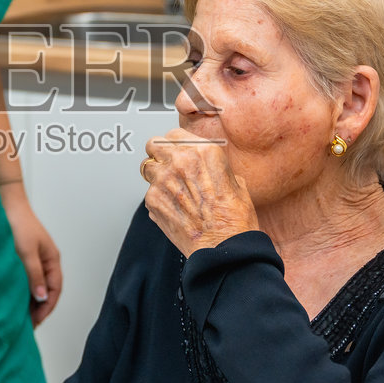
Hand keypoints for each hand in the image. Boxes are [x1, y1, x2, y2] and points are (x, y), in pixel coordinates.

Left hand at [0, 181, 62, 325]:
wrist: (6, 203)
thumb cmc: (19, 224)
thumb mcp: (27, 253)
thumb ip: (34, 276)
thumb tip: (41, 298)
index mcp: (52, 260)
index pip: (55, 290)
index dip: (47, 308)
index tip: (36, 322)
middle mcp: (46, 261)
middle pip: (47, 290)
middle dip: (39, 308)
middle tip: (27, 325)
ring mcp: (34, 259)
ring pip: (36, 285)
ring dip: (30, 301)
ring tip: (20, 316)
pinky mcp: (22, 257)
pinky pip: (27, 279)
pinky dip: (23, 291)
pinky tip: (14, 298)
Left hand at [142, 128, 260, 256]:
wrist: (224, 249)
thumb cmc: (235, 220)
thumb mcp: (236, 183)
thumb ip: (215, 168)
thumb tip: (206, 167)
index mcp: (204, 151)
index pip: (174, 134)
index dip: (175, 144)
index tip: (177, 151)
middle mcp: (181, 160)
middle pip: (154, 144)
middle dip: (159, 154)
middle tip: (167, 165)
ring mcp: (164, 180)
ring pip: (147, 167)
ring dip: (156, 175)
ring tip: (171, 190)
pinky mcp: (153, 200)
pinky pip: (149, 192)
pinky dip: (158, 199)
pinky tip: (174, 209)